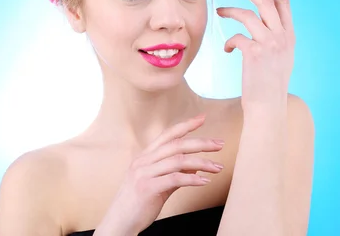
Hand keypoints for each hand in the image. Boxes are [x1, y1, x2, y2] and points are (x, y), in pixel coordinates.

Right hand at [94, 114, 224, 234]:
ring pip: (178, 161)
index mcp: (144, 157)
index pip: (167, 135)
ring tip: (218, 168)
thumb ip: (173, 174)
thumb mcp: (156, 184)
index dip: (185, 125)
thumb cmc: (138, 204)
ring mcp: (144, 174)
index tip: (202, 118)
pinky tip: (205, 181)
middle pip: (176, 145)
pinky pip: (174, 179)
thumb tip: (194, 169)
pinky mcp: (147, 188)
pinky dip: (192, 179)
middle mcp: (143, 161)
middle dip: (201, 143)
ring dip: (202, 163)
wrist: (119, 222)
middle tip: (220, 144)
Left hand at [216, 0, 295, 109]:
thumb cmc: (269, 84)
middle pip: (265, 2)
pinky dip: (229, 41)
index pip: (284, 3)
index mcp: (289, 36)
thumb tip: (261, 23)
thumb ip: (274, 38)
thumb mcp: (280, 57)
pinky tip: (226, 49)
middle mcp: (282, 37)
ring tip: (219, 11)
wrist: (268, 106)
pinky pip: (236, 37)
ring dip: (230, 10)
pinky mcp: (254, 53)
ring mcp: (269, 44)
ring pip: (248, 15)